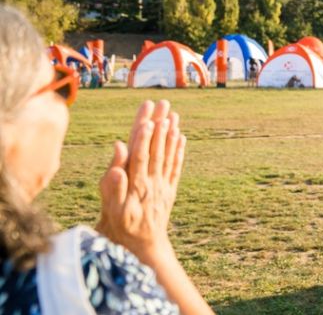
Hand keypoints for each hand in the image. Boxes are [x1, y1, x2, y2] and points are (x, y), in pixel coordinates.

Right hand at [97, 100, 185, 258]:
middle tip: (163, 104)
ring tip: (174, 114)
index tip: (148, 119)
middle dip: (159, 126)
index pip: (140, 156)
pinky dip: (179, 152)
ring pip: (168, 155)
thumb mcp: (110, 210)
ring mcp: (163, 186)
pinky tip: (182, 137)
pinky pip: (175, 167)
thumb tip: (117, 154)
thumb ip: (112, 184)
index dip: (143, 138)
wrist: (143, 248)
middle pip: (156, 149)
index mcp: (136, 186)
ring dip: (171, 133)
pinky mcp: (169, 190)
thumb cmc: (120, 228)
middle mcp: (152, 182)